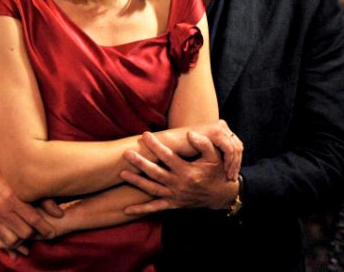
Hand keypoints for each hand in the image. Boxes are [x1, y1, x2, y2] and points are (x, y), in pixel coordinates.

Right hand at [0, 166, 63, 257]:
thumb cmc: (11, 181)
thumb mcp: (28, 185)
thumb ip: (45, 200)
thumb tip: (60, 214)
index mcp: (13, 197)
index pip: (33, 219)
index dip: (45, 229)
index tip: (51, 233)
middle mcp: (1, 208)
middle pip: (24, 232)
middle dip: (34, 234)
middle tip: (38, 232)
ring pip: (11, 241)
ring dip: (21, 241)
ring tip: (26, 235)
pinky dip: (8, 245)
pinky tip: (15, 240)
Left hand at [120, 130, 240, 214]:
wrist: (221, 196)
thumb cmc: (216, 172)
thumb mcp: (214, 157)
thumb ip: (203, 144)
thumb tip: (190, 133)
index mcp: (188, 171)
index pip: (168, 157)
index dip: (156, 146)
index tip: (145, 135)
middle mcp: (179, 184)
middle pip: (156, 173)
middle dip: (140, 163)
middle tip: (127, 154)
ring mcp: (175, 196)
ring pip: (152, 189)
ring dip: (137, 182)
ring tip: (122, 173)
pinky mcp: (173, 204)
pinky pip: (155, 208)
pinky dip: (141, 209)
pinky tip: (126, 210)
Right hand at [186, 120, 242, 178]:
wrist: (171, 145)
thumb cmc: (185, 150)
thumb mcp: (206, 151)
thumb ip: (217, 153)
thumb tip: (231, 166)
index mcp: (220, 128)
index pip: (235, 145)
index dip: (236, 160)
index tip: (232, 174)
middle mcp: (221, 125)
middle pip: (238, 146)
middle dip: (237, 163)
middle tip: (233, 178)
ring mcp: (219, 128)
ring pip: (235, 148)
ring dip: (234, 164)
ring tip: (229, 176)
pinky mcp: (215, 132)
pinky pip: (229, 149)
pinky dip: (229, 161)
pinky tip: (225, 170)